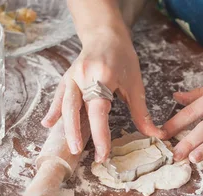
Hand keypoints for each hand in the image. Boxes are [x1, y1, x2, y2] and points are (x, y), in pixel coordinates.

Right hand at [42, 29, 162, 161]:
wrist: (105, 34)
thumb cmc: (122, 57)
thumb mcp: (135, 83)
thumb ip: (141, 113)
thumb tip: (155, 135)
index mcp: (103, 76)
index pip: (98, 112)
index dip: (100, 135)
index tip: (103, 155)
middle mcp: (83, 76)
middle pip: (75, 108)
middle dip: (75, 132)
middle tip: (79, 153)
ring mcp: (72, 76)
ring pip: (64, 103)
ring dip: (65, 126)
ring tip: (69, 146)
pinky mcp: (66, 78)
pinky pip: (58, 96)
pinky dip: (53, 110)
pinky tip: (48, 124)